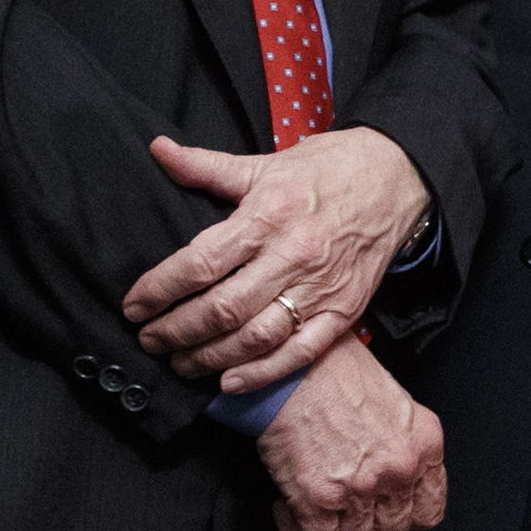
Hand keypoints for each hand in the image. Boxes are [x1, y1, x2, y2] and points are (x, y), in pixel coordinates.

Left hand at [126, 129, 431, 392]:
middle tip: (149, 340)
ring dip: (210, 356)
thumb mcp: (264, 164)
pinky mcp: (344, 310)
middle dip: (177, 330)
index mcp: (267, 215)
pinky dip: (263, 372)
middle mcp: (292, 255)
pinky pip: (299, 351)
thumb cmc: (326, 170)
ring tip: (180, 362)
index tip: (134, 305)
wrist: (396, 178)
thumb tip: (158, 150)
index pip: (201, 263)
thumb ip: (206, 166)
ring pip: (255, 336)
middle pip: (222, 308)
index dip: (161, 289)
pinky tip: (230, 380)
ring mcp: (321, 288)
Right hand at [255, 336, 445, 530]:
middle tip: (345, 510)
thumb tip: (391, 475)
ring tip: (316, 508)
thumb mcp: (396, 403)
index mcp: (423, 444)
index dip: (403, 516)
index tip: (386, 512)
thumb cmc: (336, 370)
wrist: (295, 361)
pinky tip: (291, 510)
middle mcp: (398, 470)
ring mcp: (360, 487)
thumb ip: (403, 443)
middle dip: (367, 526)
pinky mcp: (318, 498)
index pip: (429, 510)